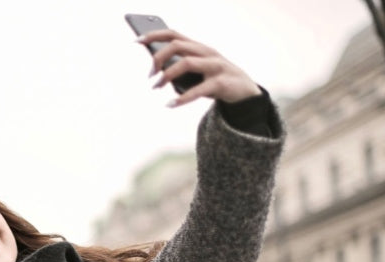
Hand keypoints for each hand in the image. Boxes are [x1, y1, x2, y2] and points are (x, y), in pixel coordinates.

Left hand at [138, 29, 261, 106]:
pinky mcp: (221, 83)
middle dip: (157, 58)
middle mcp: (207, 52)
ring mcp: (215, 66)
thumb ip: (180, 67)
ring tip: (156, 86)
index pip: (174, 34)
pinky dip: (182, 98)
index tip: (137, 40)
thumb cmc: (216, 80)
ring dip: (166, 76)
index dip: (155, 35)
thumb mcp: (198, 71)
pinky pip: (198, 89)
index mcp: (199, 47)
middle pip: (177, 45)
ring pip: (186, 63)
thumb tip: (156, 70)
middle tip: (150, 75)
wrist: (246, 93)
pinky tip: (170, 105)